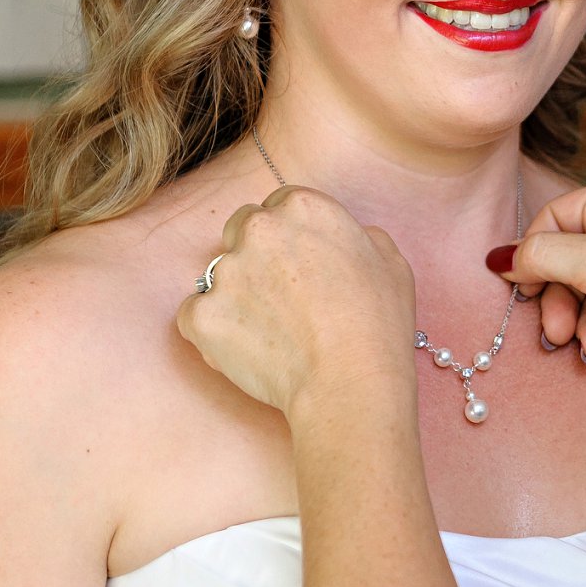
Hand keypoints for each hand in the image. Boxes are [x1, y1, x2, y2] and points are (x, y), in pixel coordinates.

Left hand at [177, 185, 415, 420]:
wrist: (348, 381)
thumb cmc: (377, 325)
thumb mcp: (391, 263)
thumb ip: (362, 237)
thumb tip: (350, 240)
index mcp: (303, 207)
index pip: (278, 205)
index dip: (290, 235)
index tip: (299, 261)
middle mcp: (258, 229)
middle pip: (240, 228)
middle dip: (254, 254)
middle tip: (280, 294)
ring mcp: (224, 272)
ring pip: (218, 275)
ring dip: (237, 294)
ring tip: (270, 331)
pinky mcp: (201, 315)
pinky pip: (194, 316)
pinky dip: (212, 330)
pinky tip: (247, 349)